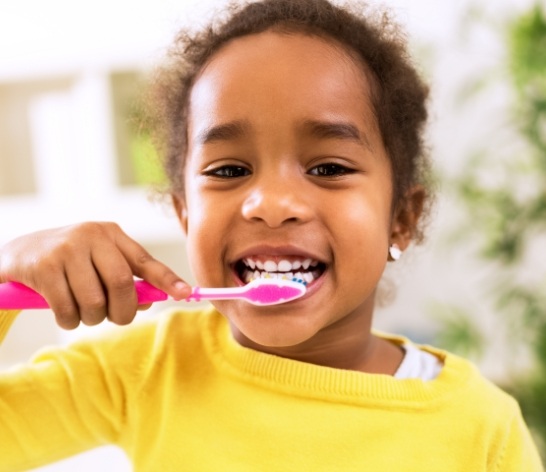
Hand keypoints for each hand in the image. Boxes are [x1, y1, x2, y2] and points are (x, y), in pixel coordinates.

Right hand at [0, 222, 190, 328]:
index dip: (167, 280)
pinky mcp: (43, 267)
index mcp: (111, 234)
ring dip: (91, 318)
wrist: (18, 253)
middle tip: (115, 318)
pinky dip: (69, 320)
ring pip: (95, 301)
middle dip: (123, 311)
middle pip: (123, 284)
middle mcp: (92, 236)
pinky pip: (68, 309)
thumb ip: (126, 278)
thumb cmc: (69, 262)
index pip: (145, 260)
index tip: (186, 293)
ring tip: (82, 312)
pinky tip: (63, 311)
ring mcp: (66, 249)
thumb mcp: (99, 262)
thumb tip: (152, 301)